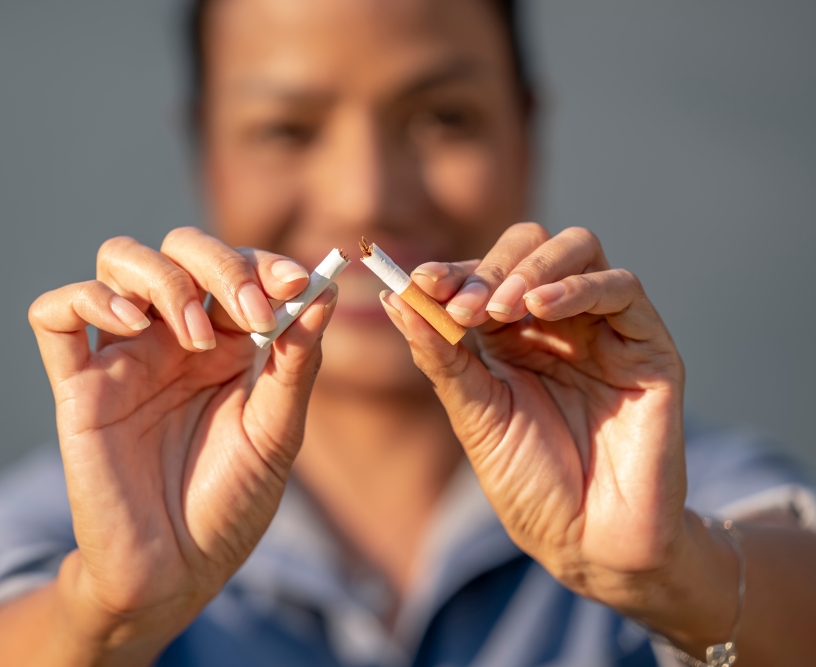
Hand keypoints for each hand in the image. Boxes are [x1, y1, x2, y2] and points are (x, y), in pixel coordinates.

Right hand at [27, 229, 335, 660]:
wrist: (175, 572)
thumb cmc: (230, 505)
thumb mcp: (277, 433)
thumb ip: (295, 363)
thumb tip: (322, 292)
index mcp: (226, 344)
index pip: (237, 267)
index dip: (265, 263)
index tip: (298, 283)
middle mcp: (173, 338)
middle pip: (179, 249)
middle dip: (220, 265)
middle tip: (252, 312)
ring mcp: (124, 357)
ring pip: (119, 261)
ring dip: (163, 277)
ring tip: (197, 335)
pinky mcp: (77, 386)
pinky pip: (55, 315)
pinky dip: (86, 298)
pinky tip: (128, 322)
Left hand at [380, 223, 713, 626]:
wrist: (586, 541)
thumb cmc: (529, 483)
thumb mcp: (474, 414)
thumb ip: (440, 356)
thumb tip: (393, 299)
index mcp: (513, 335)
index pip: (485, 274)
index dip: (453, 272)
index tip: (419, 281)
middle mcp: (560, 322)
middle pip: (532, 247)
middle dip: (490, 267)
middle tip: (460, 305)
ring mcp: (606, 329)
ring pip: (578, 250)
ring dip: (530, 268)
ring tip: (497, 310)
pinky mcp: (648, 346)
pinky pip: (622, 287)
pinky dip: (579, 287)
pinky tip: (540, 309)